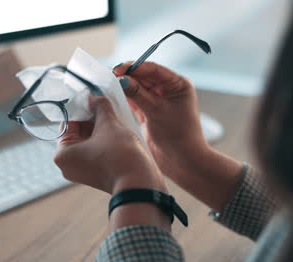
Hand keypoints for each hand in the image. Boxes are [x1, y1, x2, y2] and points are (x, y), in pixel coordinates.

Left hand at [54, 96, 166, 194]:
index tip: (93, 97)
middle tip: (105, 104)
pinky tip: (118, 129)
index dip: (82, 107)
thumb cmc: (119, 154)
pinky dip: (105, 139)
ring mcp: (83, 171)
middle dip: (93, 118)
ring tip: (114, 116)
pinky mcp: (97, 174)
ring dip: (101, 127)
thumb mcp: (108, 124)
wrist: (139, 182)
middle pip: (78, 132)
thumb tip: (94, 97)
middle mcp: (69, 165)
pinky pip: (97, 151)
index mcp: (62, 154)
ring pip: (89, 141)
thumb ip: (100, 107)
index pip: (68, 122)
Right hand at [114, 62, 242, 210]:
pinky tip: (114, 96)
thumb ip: (138, 94)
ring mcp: (159, 101)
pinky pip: (136, 100)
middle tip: (109, 76)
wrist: (183, 162)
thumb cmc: (178, 135)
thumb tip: (121, 79)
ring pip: (138, 89)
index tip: (118, 69)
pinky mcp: (150, 112)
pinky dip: (126, 98)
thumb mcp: (156, 111)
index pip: (153, 69)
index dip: (135, 67)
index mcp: (177, 84)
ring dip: (125, 87)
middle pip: (144, 77)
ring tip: (109, 85)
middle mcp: (169, 90)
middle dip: (127, 76)